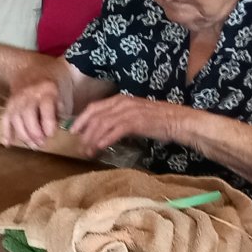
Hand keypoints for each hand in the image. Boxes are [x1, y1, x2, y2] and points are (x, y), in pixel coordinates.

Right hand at [3, 77, 63, 148]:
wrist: (32, 67)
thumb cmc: (52, 83)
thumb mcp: (62, 92)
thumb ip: (59, 110)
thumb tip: (53, 129)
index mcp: (46, 89)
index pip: (45, 108)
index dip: (48, 124)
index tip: (51, 135)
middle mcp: (29, 94)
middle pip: (27, 115)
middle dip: (34, 132)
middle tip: (41, 143)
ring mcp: (16, 99)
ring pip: (15, 119)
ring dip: (23, 135)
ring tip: (32, 145)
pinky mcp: (9, 104)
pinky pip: (5, 118)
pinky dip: (5, 132)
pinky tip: (8, 144)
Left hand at [68, 93, 186, 154]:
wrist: (178, 121)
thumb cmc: (158, 120)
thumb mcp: (135, 115)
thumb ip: (119, 119)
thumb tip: (104, 132)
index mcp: (120, 99)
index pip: (94, 107)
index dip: (81, 119)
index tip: (73, 131)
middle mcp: (122, 103)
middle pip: (95, 116)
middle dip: (84, 132)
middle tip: (79, 147)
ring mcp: (129, 112)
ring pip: (103, 124)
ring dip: (92, 139)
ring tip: (88, 152)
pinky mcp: (136, 122)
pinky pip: (115, 131)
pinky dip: (105, 139)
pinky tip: (99, 148)